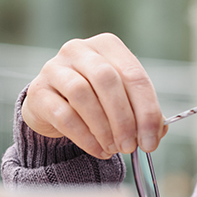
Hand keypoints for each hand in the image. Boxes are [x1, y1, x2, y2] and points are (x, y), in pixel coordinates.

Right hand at [21, 33, 166, 159]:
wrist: (52, 105)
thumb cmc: (95, 99)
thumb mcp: (122, 99)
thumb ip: (142, 113)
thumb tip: (157, 132)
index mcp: (108, 46)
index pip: (134, 75)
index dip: (147, 110)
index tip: (151, 140)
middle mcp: (79, 50)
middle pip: (108, 81)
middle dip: (124, 119)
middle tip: (131, 146)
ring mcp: (54, 67)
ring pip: (82, 94)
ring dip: (103, 128)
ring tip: (113, 148)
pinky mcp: (38, 92)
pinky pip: (63, 115)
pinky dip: (85, 137)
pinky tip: (97, 149)